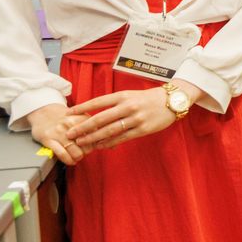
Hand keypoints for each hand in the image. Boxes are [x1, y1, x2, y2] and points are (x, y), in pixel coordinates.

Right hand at [28, 103, 91, 165]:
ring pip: (76, 152)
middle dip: (87, 152)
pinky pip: (62, 154)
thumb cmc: (64, 117)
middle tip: (84, 151)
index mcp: (81, 118)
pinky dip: (69, 160)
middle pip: (87, 146)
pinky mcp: (48, 139)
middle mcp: (70, 124)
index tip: (94, 145)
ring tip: (77, 156)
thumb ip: (91, 126)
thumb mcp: (80, 117)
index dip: (96, 143)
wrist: (43, 111)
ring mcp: (59, 132)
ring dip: (78, 157)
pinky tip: (71, 161)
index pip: (96, 135)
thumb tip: (103, 139)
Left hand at [67, 80, 201, 149]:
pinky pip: (122, 138)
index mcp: (123, 95)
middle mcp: (128, 106)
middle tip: (70, 133)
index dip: (82, 107)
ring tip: (81, 142)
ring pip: (110, 130)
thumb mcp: (131, 95)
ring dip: (93, 137)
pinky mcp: (143, 129)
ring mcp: (136, 118)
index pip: (98, 101)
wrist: (172, 100)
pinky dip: (109, 143)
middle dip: (83, 127)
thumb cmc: (149, 98)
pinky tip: (99, 146)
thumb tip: (95, 114)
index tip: (69, 113)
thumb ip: (115, 104)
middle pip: (101, 118)